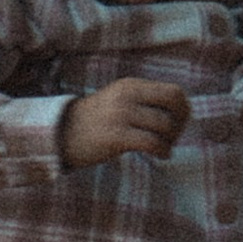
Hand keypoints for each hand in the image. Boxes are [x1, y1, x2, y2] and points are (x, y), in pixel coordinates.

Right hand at [59, 77, 188, 167]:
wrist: (60, 134)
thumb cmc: (94, 122)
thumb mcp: (118, 101)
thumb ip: (143, 102)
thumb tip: (178, 113)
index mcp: (130, 86)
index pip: (173, 92)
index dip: (182, 109)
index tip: (176, 124)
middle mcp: (128, 96)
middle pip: (174, 104)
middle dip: (180, 123)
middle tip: (172, 136)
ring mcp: (121, 115)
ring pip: (164, 125)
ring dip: (170, 141)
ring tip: (163, 149)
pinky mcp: (116, 136)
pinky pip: (152, 142)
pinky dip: (162, 151)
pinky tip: (161, 156)